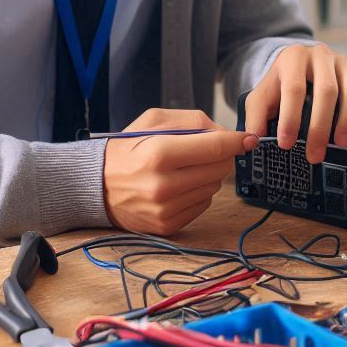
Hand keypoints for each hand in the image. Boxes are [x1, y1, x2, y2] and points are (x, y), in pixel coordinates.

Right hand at [103, 108, 258, 234]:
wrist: (97, 186)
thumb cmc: (127, 149)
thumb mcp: (153, 120)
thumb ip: (192, 120)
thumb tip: (226, 133)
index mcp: (159, 153)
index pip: (215, 147)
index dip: (237, 142)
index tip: (249, 139)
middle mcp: (164, 185)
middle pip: (219, 168)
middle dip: (220, 155)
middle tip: (205, 150)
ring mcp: (166, 209)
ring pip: (214, 187)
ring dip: (208, 174)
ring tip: (184, 168)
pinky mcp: (168, 226)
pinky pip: (203, 205)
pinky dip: (198, 192)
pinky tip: (178, 185)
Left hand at [243, 44, 346, 163]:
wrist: (299, 62)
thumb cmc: (281, 83)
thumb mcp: (261, 96)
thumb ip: (255, 117)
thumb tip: (253, 140)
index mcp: (293, 59)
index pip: (294, 89)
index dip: (291, 118)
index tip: (286, 143)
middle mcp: (320, 56)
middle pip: (326, 90)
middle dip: (320, 126)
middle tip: (315, 154)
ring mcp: (344, 61)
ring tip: (341, 143)